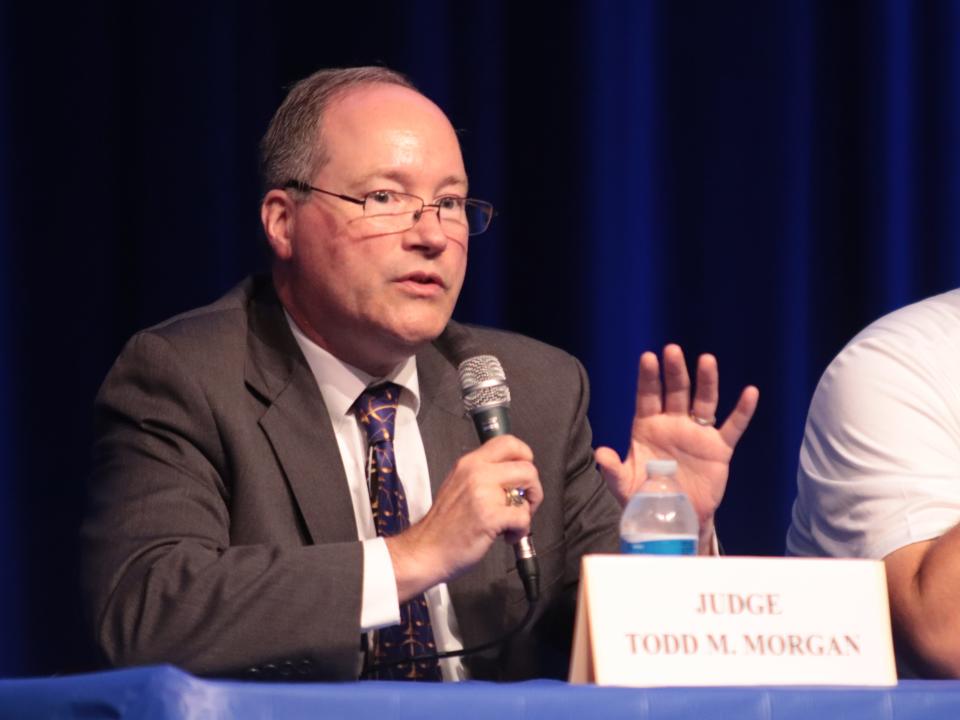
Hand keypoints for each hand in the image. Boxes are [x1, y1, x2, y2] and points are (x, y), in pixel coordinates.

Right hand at [386, 435, 542, 601]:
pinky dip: (521, 530)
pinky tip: (506, 535)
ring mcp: (483, 493)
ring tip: (512, 522)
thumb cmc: (444, 524)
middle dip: (534, 488)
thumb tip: (514, 476)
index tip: (524, 476)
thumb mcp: (458, 484)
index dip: (525, 457)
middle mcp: (477, 473)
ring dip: (527, 510)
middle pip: (527, 467)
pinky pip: (523, 516)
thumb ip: (484, 475)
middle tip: (524, 503)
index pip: (509, 442)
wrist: (426, 549)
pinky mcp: (490, 516)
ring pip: (528, 491)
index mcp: (470, 463)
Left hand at [594, 344, 757, 530]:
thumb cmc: (646, 497)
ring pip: (703, 402)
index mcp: (648, 426)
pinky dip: (743, 411)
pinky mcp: (719, 449)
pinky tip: (751, 393)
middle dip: (674, 371)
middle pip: (675, 392)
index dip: (649, 378)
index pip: (647, 396)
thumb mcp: (625, 485)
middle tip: (673, 350)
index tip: (648, 357)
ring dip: (706, 381)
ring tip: (707, 360)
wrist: (675, 518)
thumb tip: (600, 453)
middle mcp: (673, 424)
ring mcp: (697, 434)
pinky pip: (733, 427)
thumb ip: (613, 469)